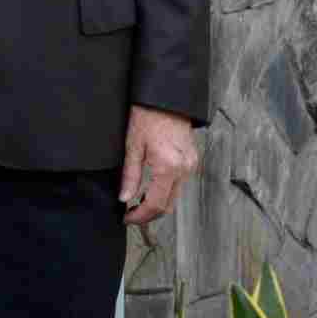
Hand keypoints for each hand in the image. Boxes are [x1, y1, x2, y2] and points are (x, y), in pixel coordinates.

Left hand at [120, 105, 198, 224]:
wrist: (167, 98)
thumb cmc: (147, 117)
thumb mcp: (132, 145)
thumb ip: (130, 175)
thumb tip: (124, 198)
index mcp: (168, 167)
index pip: (156, 204)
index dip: (140, 216)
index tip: (127, 219)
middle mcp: (184, 169)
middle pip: (168, 206)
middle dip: (149, 214)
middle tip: (130, 215)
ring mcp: (191, 166)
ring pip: (175, 197)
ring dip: (157, 204)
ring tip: (137, 203)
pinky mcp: (192, 161)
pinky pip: (179, 184)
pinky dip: (165, 191)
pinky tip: (151, 188)